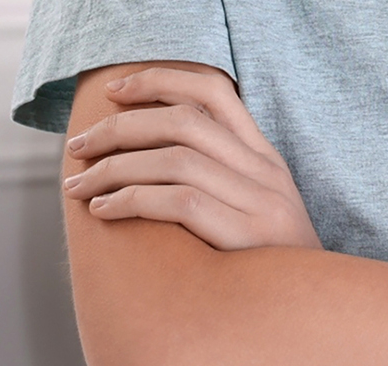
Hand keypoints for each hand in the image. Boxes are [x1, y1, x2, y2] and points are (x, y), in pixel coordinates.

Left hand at [62, 65, 320, 251]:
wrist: (310, 308)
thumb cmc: (264, 260)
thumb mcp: (252, 205)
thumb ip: (216, 174)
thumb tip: (144, 152)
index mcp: (264, 155)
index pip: (214, 91)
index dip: (160, 80)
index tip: (114, 89)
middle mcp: (264, 170)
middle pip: (183, 120)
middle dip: (120, 127)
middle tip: (77, 146)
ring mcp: (259, 200)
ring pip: (174, 158)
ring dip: (114, 168)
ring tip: (78, 186)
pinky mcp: (246, 234)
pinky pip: (178, 202)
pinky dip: (130, 200)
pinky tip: (102, 211)